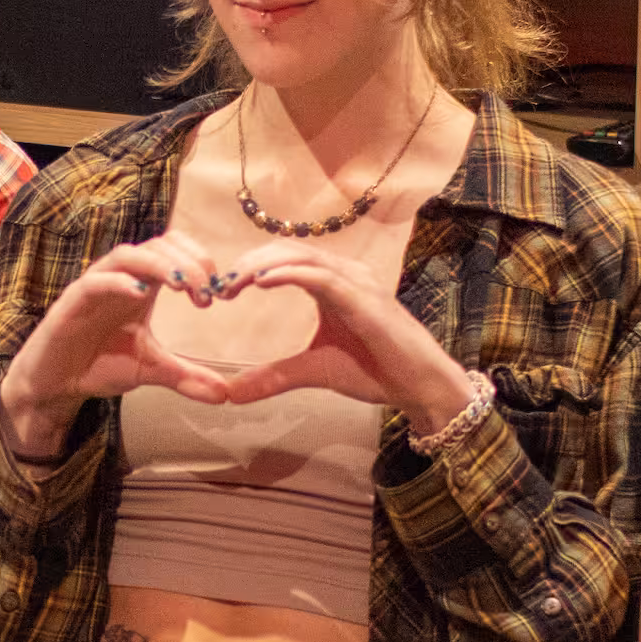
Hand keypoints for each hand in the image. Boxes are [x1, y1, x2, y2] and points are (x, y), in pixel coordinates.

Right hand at [0, 232, 241, 456]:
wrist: (57, 385)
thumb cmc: (99, 365)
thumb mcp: (151, 370)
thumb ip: (186, 377)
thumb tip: (225, 394)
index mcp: (142, 284)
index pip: (174, 250)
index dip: (199, 261)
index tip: (215, 294)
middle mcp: (120, 278)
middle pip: (158, 245)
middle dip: (188, 262)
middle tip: (206, 291)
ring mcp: (95, 286)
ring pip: (128, 254)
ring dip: (159, 264)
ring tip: (182, 285)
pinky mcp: (72, 302)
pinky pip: (95, 281)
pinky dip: (119, 281)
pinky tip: (140, 292)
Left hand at [210, 240, 474, 431]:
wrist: (420, 385)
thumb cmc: (376, 371)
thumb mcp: (314, 371)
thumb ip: (274, 376)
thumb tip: (231, 393)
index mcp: (333, 283)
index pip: (285, 258)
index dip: (251, 266)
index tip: (222, 288)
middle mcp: (345, 274)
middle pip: (288, 248)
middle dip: (250, 261)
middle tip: (220, 284)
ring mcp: (357, 282)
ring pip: (301, 256)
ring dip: (262, 264)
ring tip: (233, 282)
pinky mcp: (365, 299)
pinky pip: (321, 276)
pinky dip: (289, 274)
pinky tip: (262, 282)